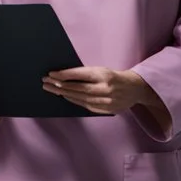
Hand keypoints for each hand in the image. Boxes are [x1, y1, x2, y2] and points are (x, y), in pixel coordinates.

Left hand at [42, 66, 168, 123]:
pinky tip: (65, 96)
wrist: (135, 89)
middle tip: (45, 82)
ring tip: (51, 89)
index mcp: (104, 75)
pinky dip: (74, 101)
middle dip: (59, 85)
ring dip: (64, 94)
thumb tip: (63, 76)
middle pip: (78, 88)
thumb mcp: (102, 70)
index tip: (51, 74)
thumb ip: (86, 74)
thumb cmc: (114, 77)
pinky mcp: (107, 110)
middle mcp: (105, 88)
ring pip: (80, 98)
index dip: (64, 75)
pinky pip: (86, 106)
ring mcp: (106, 101)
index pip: (80, 75)